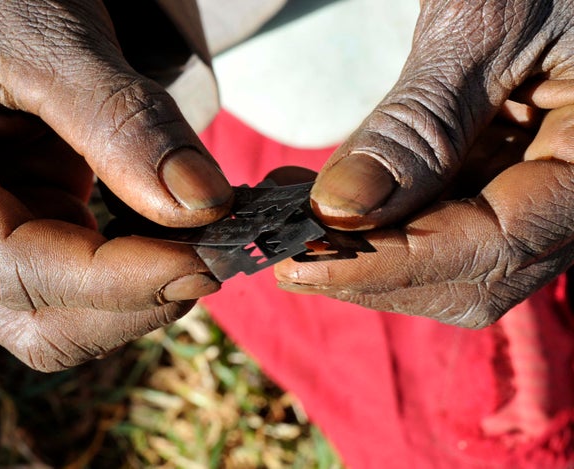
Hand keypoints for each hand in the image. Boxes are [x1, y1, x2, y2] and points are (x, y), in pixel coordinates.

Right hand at [0, 0, 232, 369]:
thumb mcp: (55, 41)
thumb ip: (126, 125)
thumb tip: (202, 204)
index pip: (17, 270)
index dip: (120, 280)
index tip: (203, 261)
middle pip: (38, 324)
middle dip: (133, 304)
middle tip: (212, 257)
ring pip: (62, 322)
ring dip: (138, 298)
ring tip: (197, 244)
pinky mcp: (9, 241)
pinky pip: (76, 290)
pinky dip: (132, 278)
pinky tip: (171, 239)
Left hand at [276, 0, 573, 327]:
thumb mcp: (478, 26)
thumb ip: (418, 126)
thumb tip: (341, 211)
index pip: (500, 243)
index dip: (393, 263)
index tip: (300, 263)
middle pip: (477, 271)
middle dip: (372, 270)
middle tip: (282, 253)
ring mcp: (544, 182)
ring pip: (455, 258)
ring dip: (365, 251)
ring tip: (288, 223)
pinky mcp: (507, 170)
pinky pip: (445, 218)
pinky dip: (379, 220)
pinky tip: (320, 201)